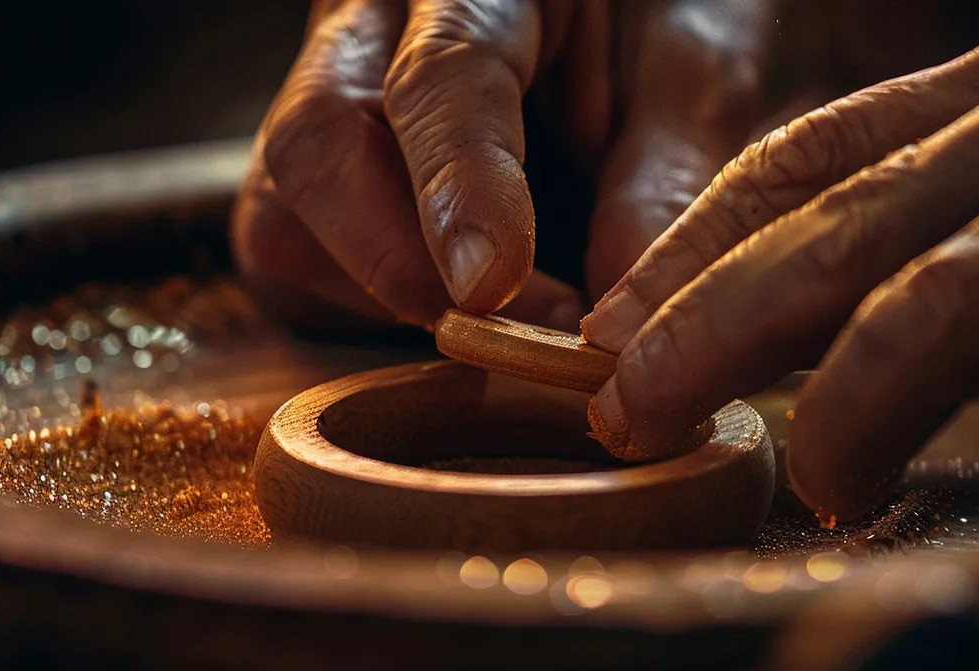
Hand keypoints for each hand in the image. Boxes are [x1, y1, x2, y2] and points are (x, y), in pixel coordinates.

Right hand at [232, 0, 849, 331]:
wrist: (604, 14)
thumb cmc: (652, 19)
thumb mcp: (693, 70)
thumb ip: (661, 180)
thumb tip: (619, 324)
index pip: (439, 77)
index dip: (457, 187)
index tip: (490, 284)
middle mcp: (366, 29)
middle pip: (315, 144)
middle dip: (394, 262)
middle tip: (500, 331)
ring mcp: (321, 102)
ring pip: (286, 218)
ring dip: (390, 297)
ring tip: (510, 319)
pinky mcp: (311, 181)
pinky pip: (297, 261)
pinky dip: (377, 307)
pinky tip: (464, 305)